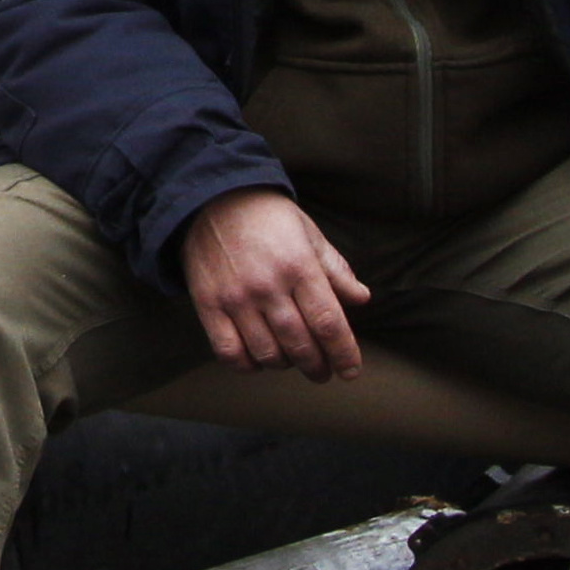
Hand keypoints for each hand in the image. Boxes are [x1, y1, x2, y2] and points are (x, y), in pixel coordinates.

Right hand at [181, 188, 370, 380]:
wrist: (211, 198)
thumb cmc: (267, 216)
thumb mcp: (309, 233)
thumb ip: (335, 269)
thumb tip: (362, 299)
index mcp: (298, 265)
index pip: (328, 322)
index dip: (344, 353)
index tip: (351, 371)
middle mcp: (267, 285)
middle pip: (300, 344)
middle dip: (317, 366)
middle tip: (323, 372)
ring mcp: (235, 298)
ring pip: (267, 353)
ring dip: (286, 365)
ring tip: (292, 361)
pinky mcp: (208, 304)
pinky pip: (229, 352)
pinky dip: (248, 365)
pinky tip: (258, 359)